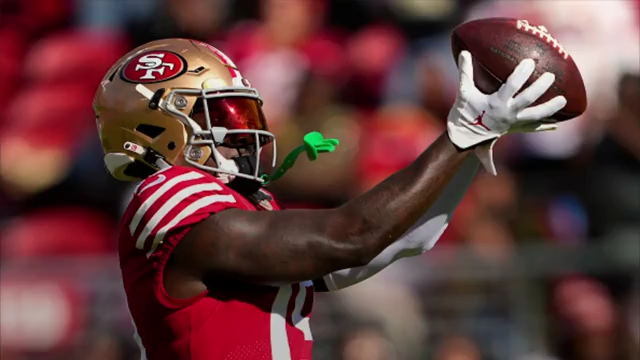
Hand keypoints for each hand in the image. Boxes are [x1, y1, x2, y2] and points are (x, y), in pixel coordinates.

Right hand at [447, 50, 566, 173]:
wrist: (463, 137)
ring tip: (563, 100)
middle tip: (551, 76)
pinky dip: (543, 126)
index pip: (511, 86)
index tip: (530, 62)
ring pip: (535, 116)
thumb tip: (464, 52)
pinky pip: (531, 128)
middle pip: (528, 100)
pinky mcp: (513, 128)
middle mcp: (507, 113)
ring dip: (550, 109)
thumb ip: (465, 72)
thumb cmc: (463, 113)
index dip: (521, 74)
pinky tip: (555, 125)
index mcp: (495, 103)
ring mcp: (512, 122)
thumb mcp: (463, 92)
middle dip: (540, 88)